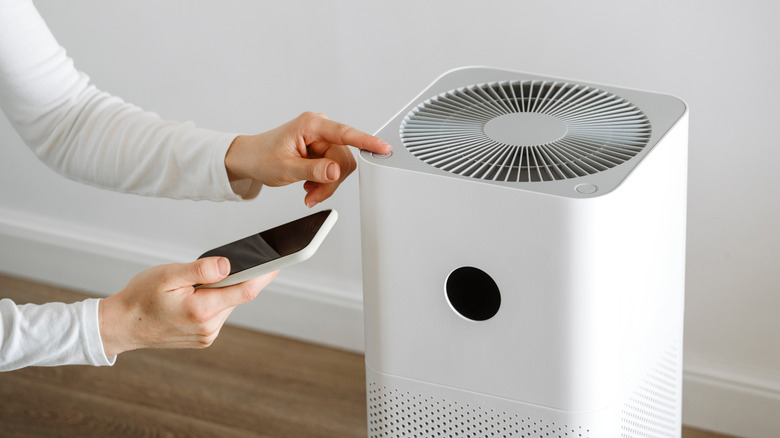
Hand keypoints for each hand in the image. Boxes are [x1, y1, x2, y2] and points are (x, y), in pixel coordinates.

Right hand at [98, 257, 276, 355]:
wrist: (120, 327)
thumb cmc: (139, 298)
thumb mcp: (167, 276)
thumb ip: (201, 270)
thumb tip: (229, 265)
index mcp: (201, 310)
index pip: (245, 290)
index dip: (265, 274)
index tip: (280, 262)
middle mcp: (208, 327)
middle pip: (236, 296)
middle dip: (233, 279)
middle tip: (216, 267)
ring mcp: (206, 336)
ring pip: (227, 305)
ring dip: (220, 291)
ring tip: (193, 286)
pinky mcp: (203, 339)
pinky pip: (218, 314)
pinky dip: (212, 302)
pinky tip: (194, 297)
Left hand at [224, 112, 390, 206]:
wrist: (250, 159)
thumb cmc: (262, 158)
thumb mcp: (286, 169)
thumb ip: (313, 171)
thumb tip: (335, 171)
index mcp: (310, 125)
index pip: (345, 133)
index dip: (366, 141)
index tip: (383, 148)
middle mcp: (319, 128)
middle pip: (344, 158)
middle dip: (331, 181)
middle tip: (313, 196)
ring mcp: (322, 138)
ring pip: (340, 167)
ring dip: (326, 184)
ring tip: (308, 192)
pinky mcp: (322, 149)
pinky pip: (334, 168)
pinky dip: (324, 182)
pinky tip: (309, 186)